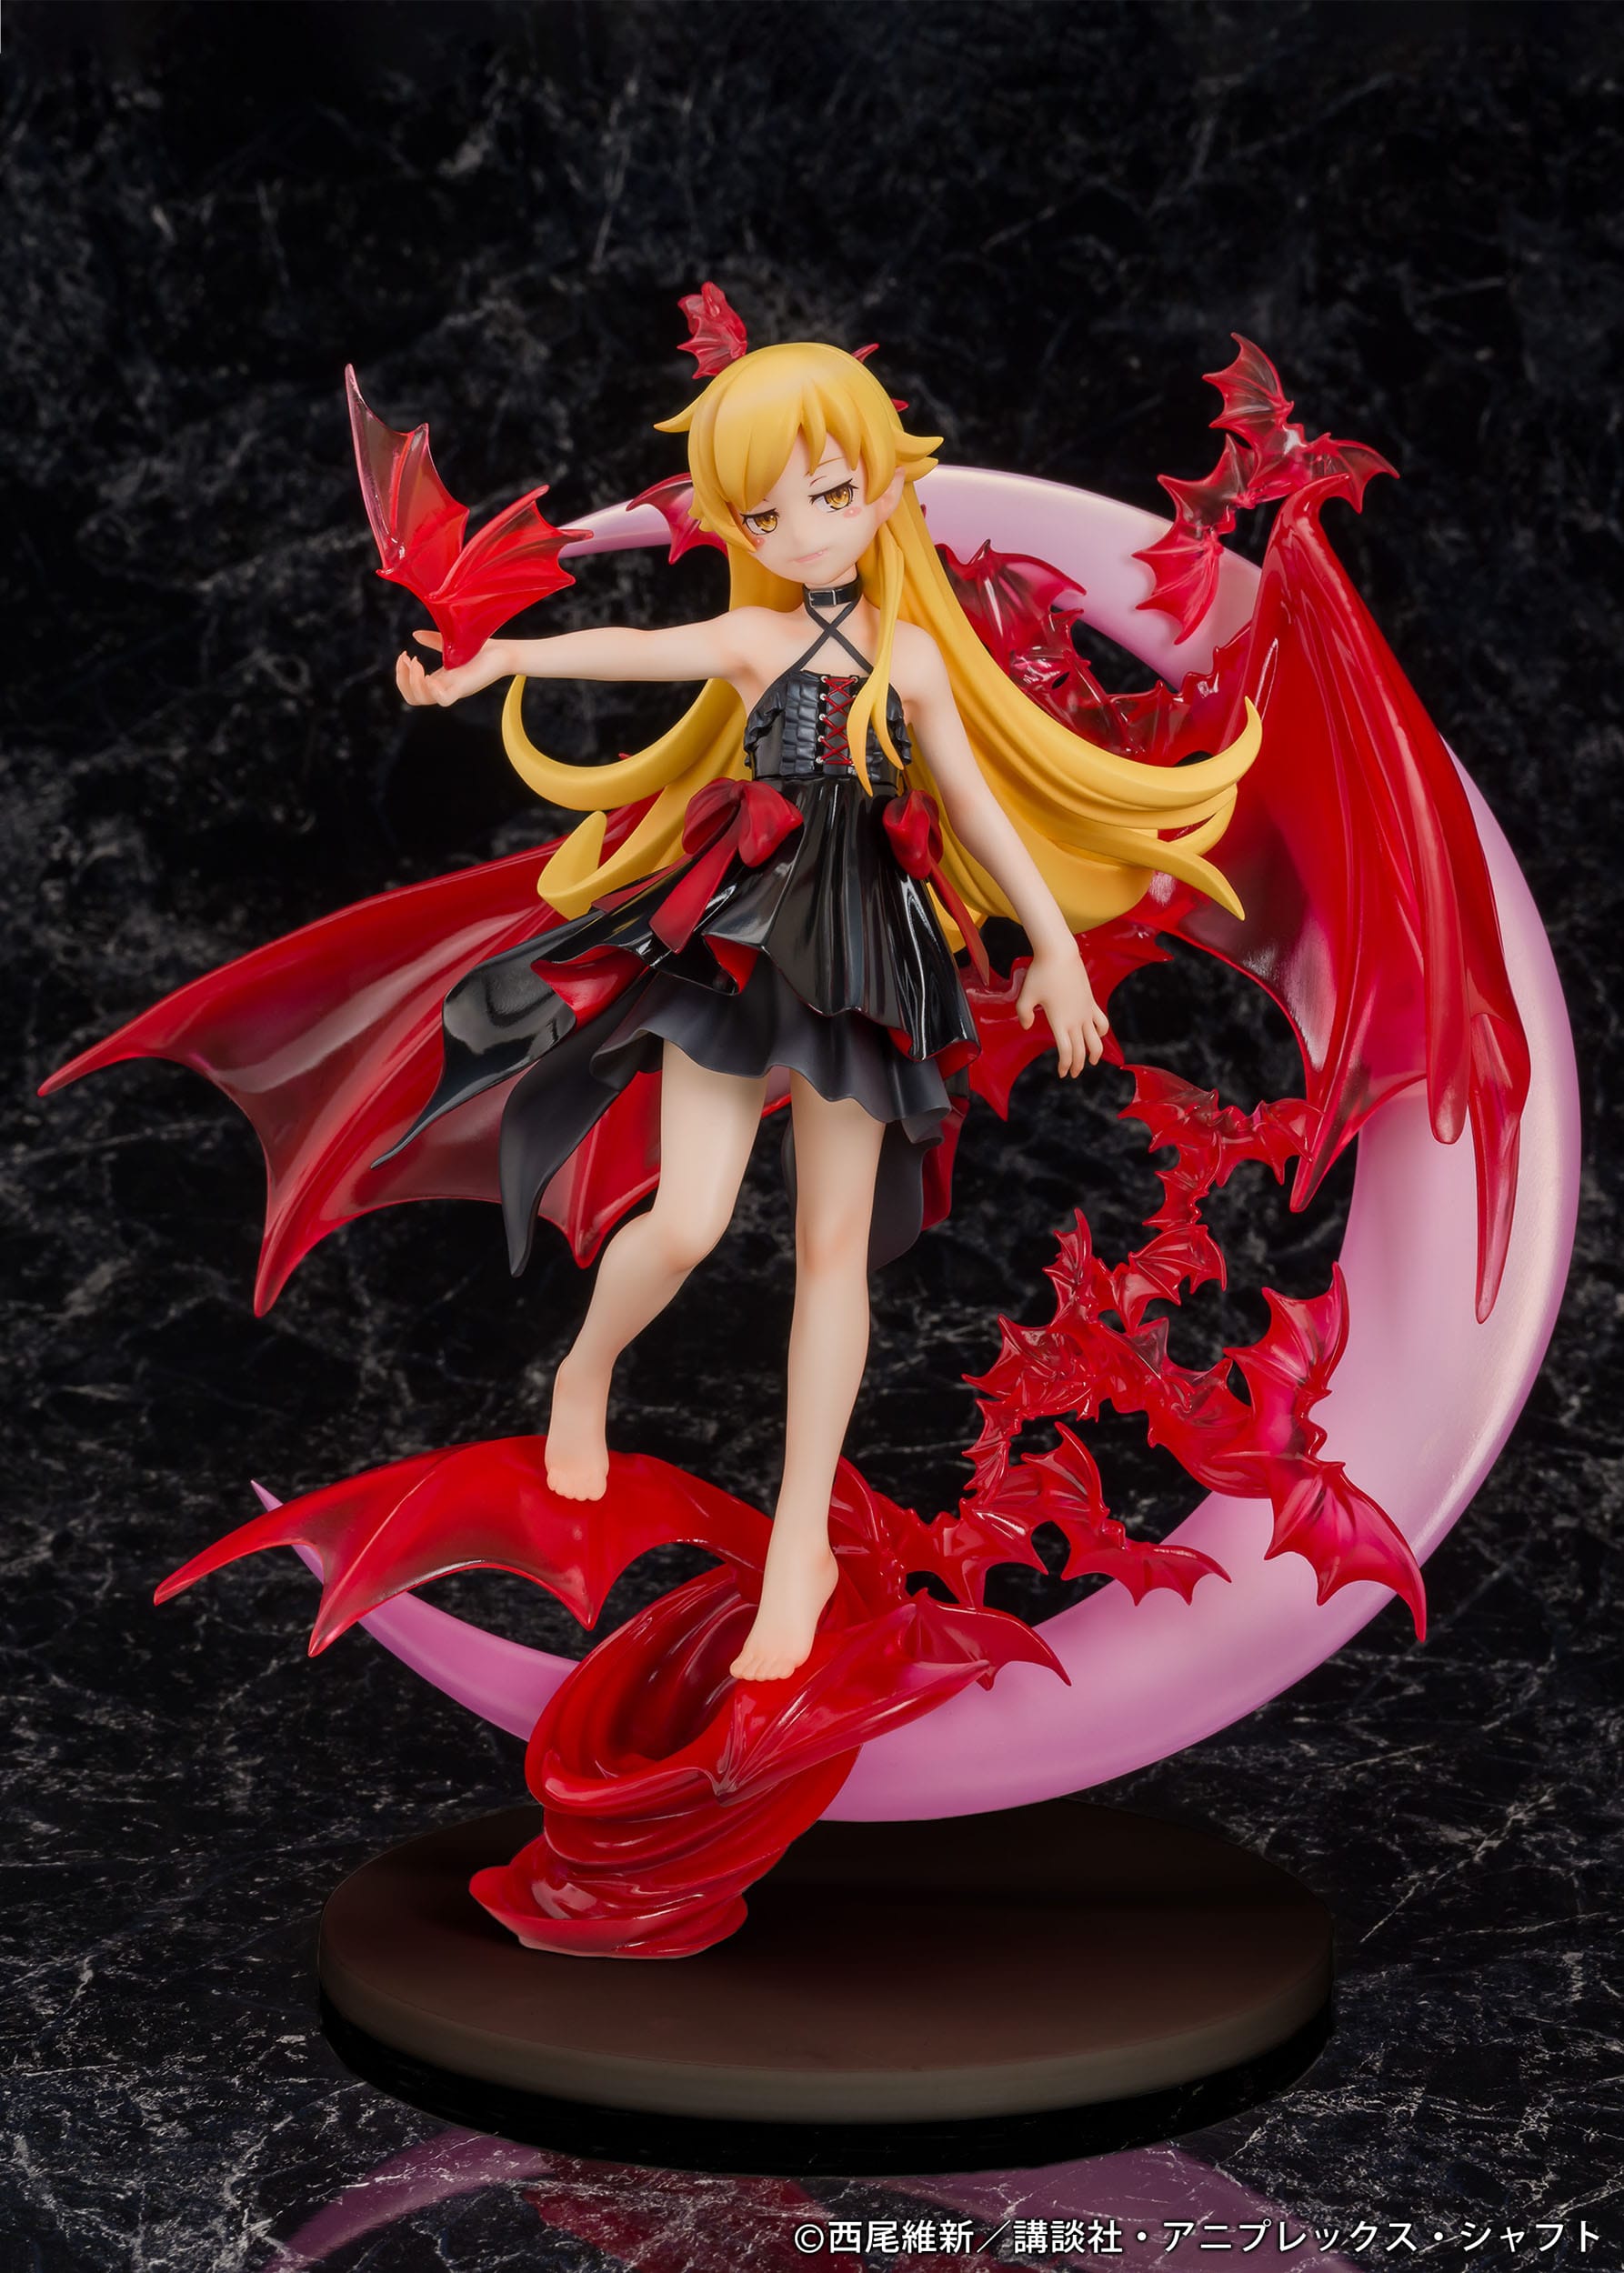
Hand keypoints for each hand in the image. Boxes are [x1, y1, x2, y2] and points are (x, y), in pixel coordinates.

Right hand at [394, 629, 510, 707]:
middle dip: (402, 679)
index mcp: (440, 680)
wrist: (504, 652)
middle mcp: (444, 688)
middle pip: (412, 698)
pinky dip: (431, 690)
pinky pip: (443, 700)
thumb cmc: (481, 649)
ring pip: (422, 699)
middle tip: (408, 659)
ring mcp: (453, 690)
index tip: (405, 655)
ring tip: (417, 662)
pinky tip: (430, 675)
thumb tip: (414, 634)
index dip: (402, 675)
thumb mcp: (449, 643)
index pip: (412, 690)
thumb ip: (432, 641)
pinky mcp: (463, 688)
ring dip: (413, 681)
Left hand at [1015, 943, 1109, 1076]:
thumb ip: (1024, 1014)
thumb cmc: (1041, 973)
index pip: (1067, 1051)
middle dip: (1078, 1065)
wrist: (1059, 954)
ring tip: (1093, 1061)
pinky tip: (1099, 1035)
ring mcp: (1085, 1011)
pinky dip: (1102, 1032)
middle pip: (1082, 1050)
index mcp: (1059, 1022)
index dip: (1066, 1066)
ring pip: (1096, 1039)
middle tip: (1074, 1074)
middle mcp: (1075, 1019)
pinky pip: (1101, 1021)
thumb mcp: (1025, 996)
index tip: (1062, 1073)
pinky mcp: (1091, 1001)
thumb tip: (1026, 1026)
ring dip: (1096, 1053)